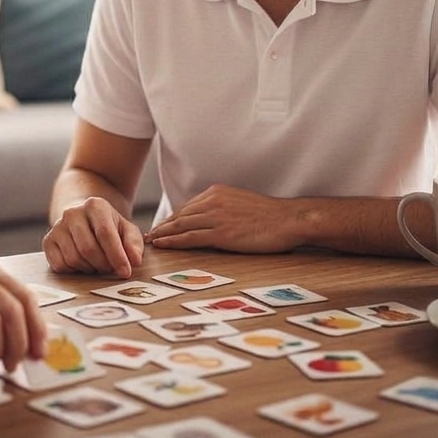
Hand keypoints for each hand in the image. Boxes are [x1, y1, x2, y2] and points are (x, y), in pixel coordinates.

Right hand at [42, 196, 144, 276]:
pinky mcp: (48, 241)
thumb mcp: (125, 229)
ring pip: (74, 258)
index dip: (117, 256)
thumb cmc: (108, 226)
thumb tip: (134, 261)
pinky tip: (82, 263)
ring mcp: (57, 226)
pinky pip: (60, 265)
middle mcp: (72, 213)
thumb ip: (133, 243)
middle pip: (88, 248)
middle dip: (103, 264)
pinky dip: (74, 270)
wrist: (82, 218)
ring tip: (97, 264)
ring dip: (89, 268)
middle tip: (110, 268)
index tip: (125, 272)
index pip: (105, 233)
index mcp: (94, 205)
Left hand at [146, 184, 303, 252]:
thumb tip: (214, 218)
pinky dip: (173, 241)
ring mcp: (216, 217)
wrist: (288, 219)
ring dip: (163, 233)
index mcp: (217, 192)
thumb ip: (224, 207)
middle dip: (163, 225)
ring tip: (152, 241)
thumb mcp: (241, 203)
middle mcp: (213, 201)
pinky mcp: (221, 233)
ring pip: (181, 225)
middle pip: (180, 215)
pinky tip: (163, 245)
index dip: (173, 217)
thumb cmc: (270, 215)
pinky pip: (190, 237)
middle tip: (150, 234)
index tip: (163, 225)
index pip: (188, 207)